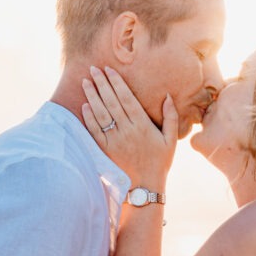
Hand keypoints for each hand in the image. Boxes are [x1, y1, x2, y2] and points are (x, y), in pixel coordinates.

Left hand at [82, 66, 177, 186]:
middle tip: (93, 69)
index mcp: (143, 125)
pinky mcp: (106, 150)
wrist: (146, 187)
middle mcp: (127, 131)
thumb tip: (168, 96)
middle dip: (101, 84)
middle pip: (111, 102)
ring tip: (85, 82)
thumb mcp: (170, 140)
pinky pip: (95, 131)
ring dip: (92, 97)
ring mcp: (115, 141)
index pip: (127, 98)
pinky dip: (89, 118)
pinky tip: (84, 106)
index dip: (117, 83)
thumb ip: (170, 117)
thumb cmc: (160, 162)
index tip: (109, 70)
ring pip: (101, 114)